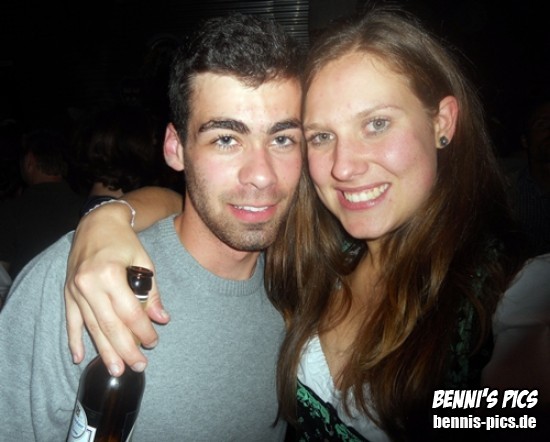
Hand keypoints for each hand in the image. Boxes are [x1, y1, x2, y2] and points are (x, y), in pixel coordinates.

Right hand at [64, 205, 169, 375]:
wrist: (98, 223)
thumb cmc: (125, 242)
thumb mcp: (145, 263)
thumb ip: (152, 293)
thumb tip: (162, 319)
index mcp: (111, 275)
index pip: (130, 313)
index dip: (144, 331)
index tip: (154, 342)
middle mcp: (90, 284)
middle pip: (110, 326)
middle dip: (126, 350)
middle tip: (138, 367)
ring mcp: (75, 290)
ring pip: (92, 327)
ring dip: (104, 350)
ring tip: (116, 370)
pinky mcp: (67, 292)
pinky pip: (71, 321)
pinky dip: (75, 340)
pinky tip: (80, 357)